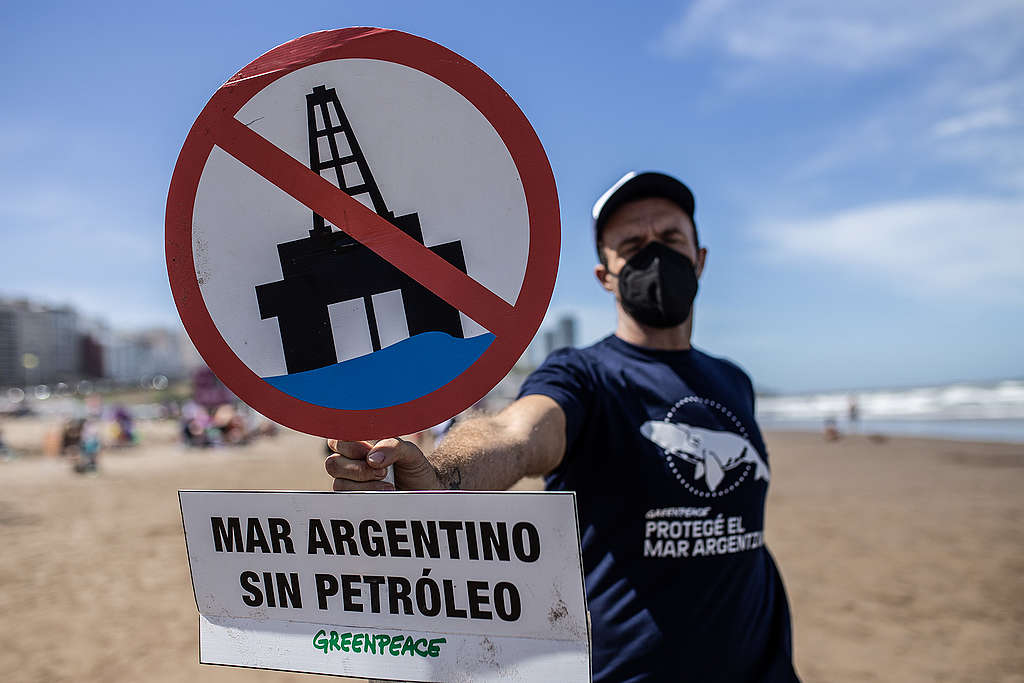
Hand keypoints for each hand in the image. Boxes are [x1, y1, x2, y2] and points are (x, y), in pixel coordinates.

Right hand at [325, 438, 441, 490]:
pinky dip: (367, 497)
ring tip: (389, 485)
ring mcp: (350, 483)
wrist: (424, 490)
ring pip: (340, 484)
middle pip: (332, 464)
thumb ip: (392, 447)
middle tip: (383, 472)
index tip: (370, 453)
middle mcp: (349, 463)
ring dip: (366, 486)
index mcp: (358, 445)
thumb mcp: (409, 451)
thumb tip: (372, 459)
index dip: (350, 448)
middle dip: (358, 470)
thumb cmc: (413, 466)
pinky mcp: (355, 500)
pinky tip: (385, 495)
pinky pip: (348, 501)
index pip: (337, 440)